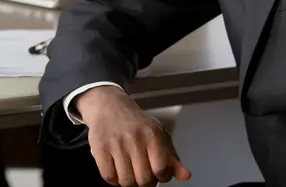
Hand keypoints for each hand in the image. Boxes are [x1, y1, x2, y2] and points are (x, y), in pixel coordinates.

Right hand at [75, 86, 190, 185]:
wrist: (108, 106)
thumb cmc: (136, 124)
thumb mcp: (159, 135)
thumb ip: (172, 158)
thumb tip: (186, 176)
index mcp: (152, 134)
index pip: (161, 169)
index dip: (160, 176)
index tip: (157, 172)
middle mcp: (134, 138)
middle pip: (144, 180)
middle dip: (144, 181)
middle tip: (141, 173)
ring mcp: (116, 143)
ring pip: (126, 181)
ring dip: (128, 181)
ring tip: (128, 170)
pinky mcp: (99, 147)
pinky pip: (108, 177)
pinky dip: (113, 178)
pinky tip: (115, 168)